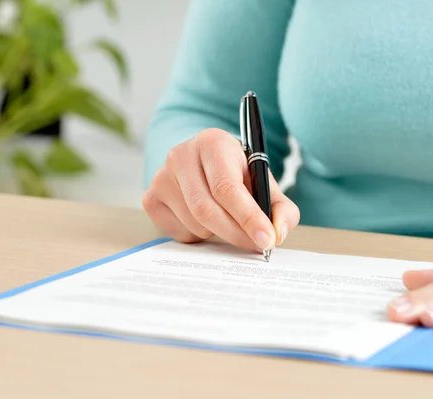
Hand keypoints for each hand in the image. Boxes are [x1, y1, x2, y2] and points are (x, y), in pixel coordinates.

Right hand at [142, 128, 299, 252]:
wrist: (205, 165)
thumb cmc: (238, 175)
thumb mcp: (264, 184)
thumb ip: (282, 208)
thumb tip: (278, 233)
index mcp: (212, 142)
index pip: (227, 187)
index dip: (248, 217)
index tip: (267, 239)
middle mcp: (181, 154)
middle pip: (207, 209)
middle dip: (236, 233)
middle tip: (256, 245)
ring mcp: (161, 176)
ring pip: (194, 224)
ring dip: (217, 233)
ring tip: (228, 220)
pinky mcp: (151, 198)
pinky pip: (179, 232)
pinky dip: (198, 236)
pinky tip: (205, 220)